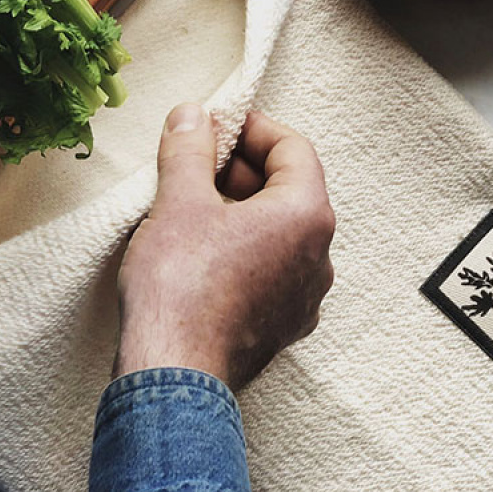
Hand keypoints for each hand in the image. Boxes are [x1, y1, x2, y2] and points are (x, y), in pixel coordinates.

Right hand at [114, 105, 335, 391]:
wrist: (174, 376)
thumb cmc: (182, 286)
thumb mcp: (179, 200)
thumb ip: (189, 149)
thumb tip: (192, 116)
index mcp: (306, 215)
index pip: (294, 147)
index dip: (253, 128)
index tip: (217, 126)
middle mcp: (319, 256)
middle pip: (290, 188)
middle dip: (243, 167)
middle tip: (197, 160)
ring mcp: (304, 296)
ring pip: (280, 230)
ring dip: (242, 207)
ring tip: (193, 203)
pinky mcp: (282, 326)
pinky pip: (272, 267)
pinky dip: (243, 245)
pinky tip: (201, 250)